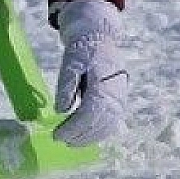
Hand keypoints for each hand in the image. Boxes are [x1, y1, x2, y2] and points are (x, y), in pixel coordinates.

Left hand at [52, 0, 128, 145]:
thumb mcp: (70, 63)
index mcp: (103, 83)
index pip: (90, 112)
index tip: (59, 135)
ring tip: (72, 142)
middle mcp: (116, 93)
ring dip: (91, 136)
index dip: (75, 127)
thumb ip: (66, 86)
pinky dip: (100, 131)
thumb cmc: (82, 49)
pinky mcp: (119, 98)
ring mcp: (120, 97)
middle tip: (62, 141)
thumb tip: (61, 110)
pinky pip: (112, 120)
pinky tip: (87, 136)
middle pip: (100, 122)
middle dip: (81, 135)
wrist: (99, 36)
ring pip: (109, 124)